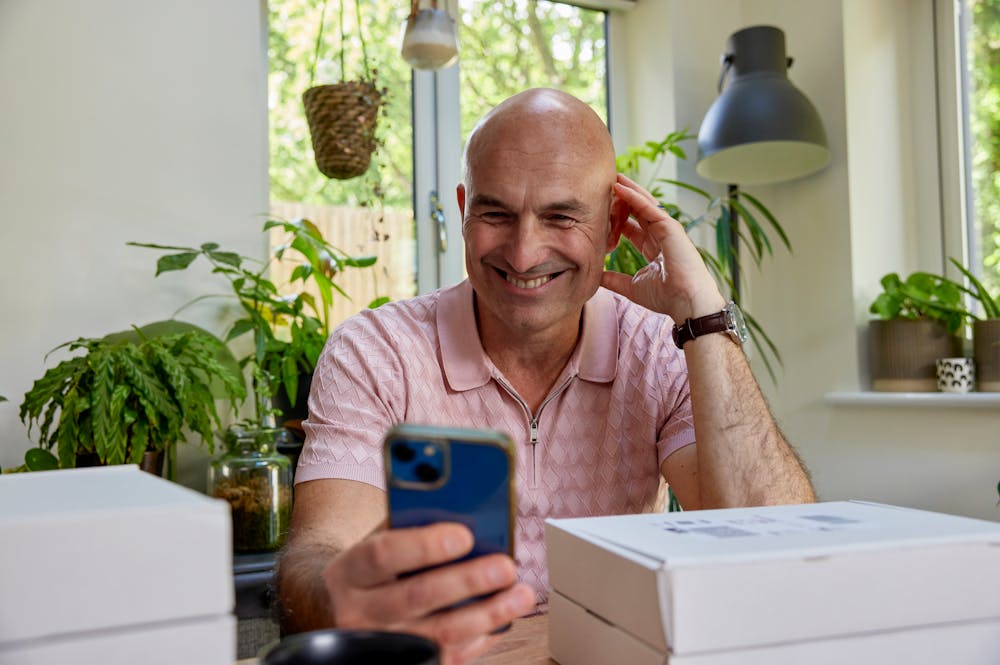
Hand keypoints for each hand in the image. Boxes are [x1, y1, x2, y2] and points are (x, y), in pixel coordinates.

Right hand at [321, 522, 536, 664]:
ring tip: (520, 595)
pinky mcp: (410, 663)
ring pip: (441, 633)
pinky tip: (504, 617)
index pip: (383, 554)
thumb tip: (465, 515)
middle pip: (417, 596)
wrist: (347, 610)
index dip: (424, 545)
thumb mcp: (377, 541)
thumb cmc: (374, 568)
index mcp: (350, 571)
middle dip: (467, 581)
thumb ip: (410, 526)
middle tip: (504, 567)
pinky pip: (451, 655)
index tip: (464, 535)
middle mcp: (361, 612)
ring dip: (488, 613)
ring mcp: (385, 644)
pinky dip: (483, 636)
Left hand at [602, 174, 724, 322]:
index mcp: (655, 249)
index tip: (602, 212)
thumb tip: (597, 277)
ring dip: (628, 190)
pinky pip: (649, 207)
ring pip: (644, 204)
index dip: (618, 219)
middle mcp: (661, 236)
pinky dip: (634, 196)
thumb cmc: (666, 297)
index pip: (633, 229)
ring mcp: (667, 229)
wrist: (685, 302)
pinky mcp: (670, 226)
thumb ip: (615, 280)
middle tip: (607, 186)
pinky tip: (620, 187)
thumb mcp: (632, 287)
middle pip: (639, 212)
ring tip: (613, 178)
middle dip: (623, 199)